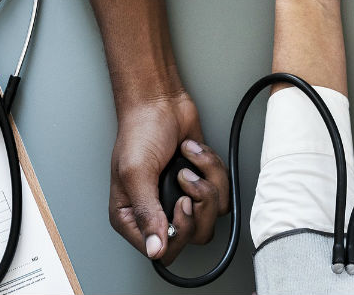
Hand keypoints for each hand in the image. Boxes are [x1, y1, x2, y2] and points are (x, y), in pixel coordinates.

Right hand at [108, 92, 229, 263]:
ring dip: (206, 181)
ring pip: (212, 215)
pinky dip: (212, 168)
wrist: (160, 102)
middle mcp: (157, 212)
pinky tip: (193, 152)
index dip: (179, 232)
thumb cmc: (140, 132)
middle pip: (193, 236)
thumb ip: (146, 214)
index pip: (162, 251)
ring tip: (187, 162)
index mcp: (131, 218)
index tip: (180, 204)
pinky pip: (222, 192)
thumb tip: (155, 250)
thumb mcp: (136, 174)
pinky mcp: (201, 184)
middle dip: (198, 204)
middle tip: (186, 180)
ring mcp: (181, 198)